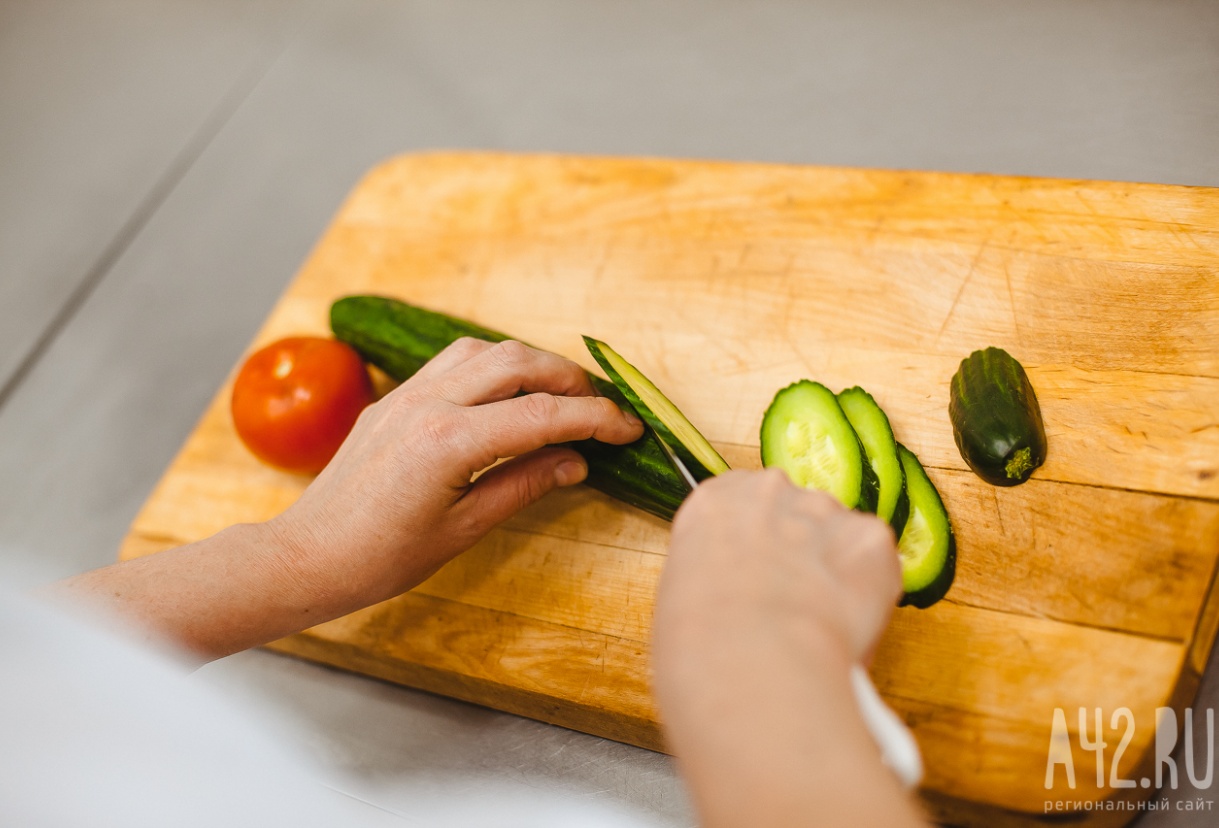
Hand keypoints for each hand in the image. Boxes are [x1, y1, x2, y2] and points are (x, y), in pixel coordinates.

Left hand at [48, 338, 641, 660]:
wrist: (308, 555)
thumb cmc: (381, 557)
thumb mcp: (463, 530)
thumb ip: (523, 486)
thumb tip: (575, 462)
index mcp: (450, 442)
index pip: (543, 415)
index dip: (596, 418)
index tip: (629, 427)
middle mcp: (428, 404)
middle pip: (517, 363)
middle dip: (568, 378)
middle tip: (600, 406)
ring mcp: (406, 395)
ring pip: (482, 350)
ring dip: (528, 364)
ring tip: (557, 394)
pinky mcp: (392, 399)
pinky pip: (450, 362)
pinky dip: (490, 367)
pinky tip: (504, 395)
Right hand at [651, 469, 921, 827]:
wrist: (751, 654)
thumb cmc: (702, 639)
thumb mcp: (683, 594)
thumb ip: (717, 573)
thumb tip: (744, 598)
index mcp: (717, 500)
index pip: (744, 504)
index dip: (756, 543)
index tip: (760, 574)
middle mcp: (772, 489)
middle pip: (795, 512)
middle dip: (800, 551)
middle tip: (793, 604)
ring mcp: (825, 508)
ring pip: (839, 536)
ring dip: (836, 570)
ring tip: (821, 624)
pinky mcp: (871, 535)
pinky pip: (876, 562)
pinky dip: (869, 592)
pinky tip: (846, 625)